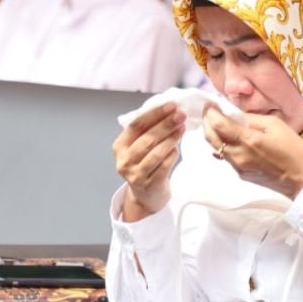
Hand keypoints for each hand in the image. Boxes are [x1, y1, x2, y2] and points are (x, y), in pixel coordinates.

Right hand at [113, 103, 185, 221]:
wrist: (146, 195)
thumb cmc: (145, 164)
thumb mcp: (140, 146)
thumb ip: (149, 130)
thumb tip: (170, 110)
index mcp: (120, 146)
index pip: (136, 125)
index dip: (154, 114)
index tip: (171, 106)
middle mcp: (124, 161)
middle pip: (146, 139)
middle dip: (166, 125)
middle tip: (181, 115)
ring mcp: (135, 175)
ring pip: (156, 152)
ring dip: (171, 138)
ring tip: (182, 128)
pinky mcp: (149, 185)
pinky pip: (164, 165)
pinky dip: (172, 154)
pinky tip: (177, 147)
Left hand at [202, 106, 302, 198]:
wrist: (302, 178)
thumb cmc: (293, 150)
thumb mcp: (275, 125)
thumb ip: (251, 119)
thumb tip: (233, 115)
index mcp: (248, 140)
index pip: (218, 124)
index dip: (210, 112)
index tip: (211, 103)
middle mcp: (239, 155)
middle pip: (210, 137)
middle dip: (206, 121)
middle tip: (210, 111)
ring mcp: (238, 167)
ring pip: (215, 148)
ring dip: (212, 133)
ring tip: (218, 122)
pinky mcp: (241, 175)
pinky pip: (225, 156)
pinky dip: (222, 144)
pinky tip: (230, 137)